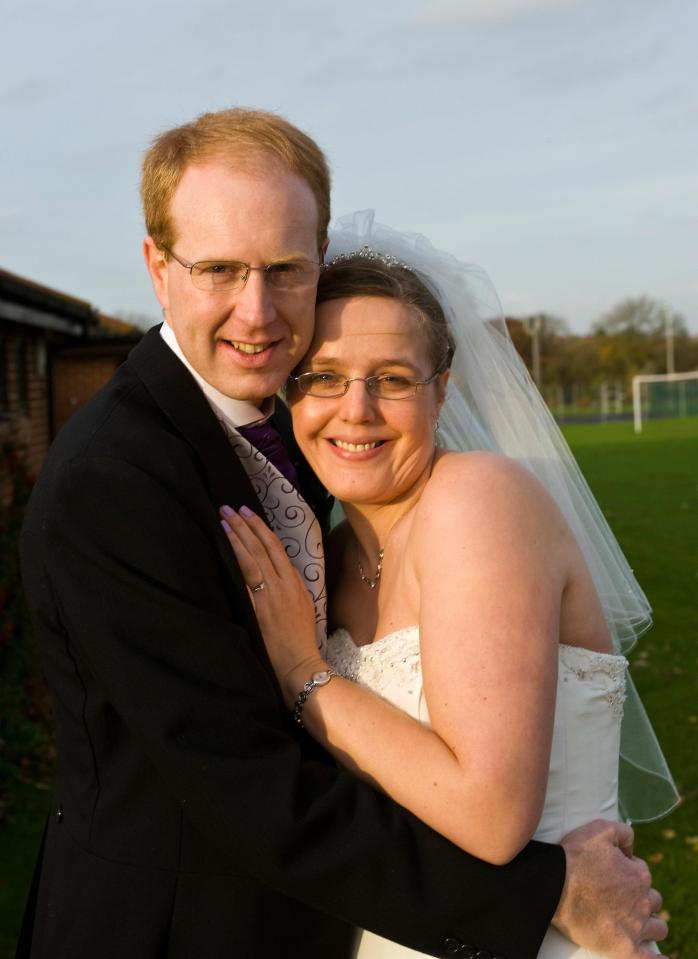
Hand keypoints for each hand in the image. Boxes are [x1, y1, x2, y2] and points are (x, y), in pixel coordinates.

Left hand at [220, 505, 326, 705]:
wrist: (299, 662)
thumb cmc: (300, 638)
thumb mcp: (302, 604)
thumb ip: (289, 586)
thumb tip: (276, 571)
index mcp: (294, 581)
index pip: (275, 546)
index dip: (259, 528)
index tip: (246, 513)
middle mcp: (282, 583)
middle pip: (260, 547)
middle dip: (243, 525)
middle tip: (227, 509)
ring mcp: (270, 595)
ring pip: (251, 559)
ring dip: (236, 537)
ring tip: (223, 521)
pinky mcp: (258, 609)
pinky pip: (244, 581)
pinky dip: (233, 563)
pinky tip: (223, 551)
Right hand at [553, 819, 667, 957]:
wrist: (551, 885)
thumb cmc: (573, 856)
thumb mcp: (599, 829)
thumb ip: (624, 833)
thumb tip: (632, 849)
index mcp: (638, 875)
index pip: (642, 874)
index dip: (628, 871)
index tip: (612, 874)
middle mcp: (642, 901)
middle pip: (653, 900)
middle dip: (641, 897)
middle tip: (621, 897)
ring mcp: (635, 927)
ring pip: (658, 928)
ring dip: (650, 923)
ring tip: (634, 921)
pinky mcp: (624, 948)